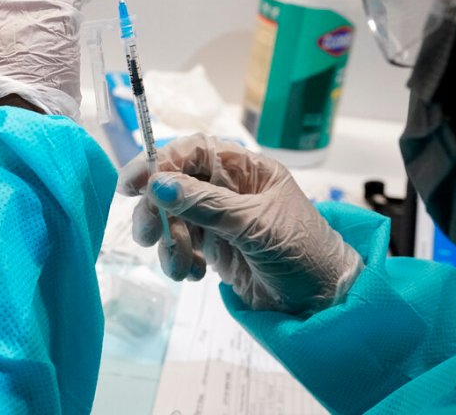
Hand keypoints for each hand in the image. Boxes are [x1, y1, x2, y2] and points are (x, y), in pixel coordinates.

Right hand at [118, 134, 363, 314]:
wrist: (322, 303)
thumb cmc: (301, 252)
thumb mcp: (255, 225)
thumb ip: (206, 204)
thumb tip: (159, 184)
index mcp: (246, 169)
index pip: (194, 152)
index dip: (160, 162)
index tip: (133, 184)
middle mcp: (230, 189)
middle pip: (175, 185)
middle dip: (157, 210)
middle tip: (148, 236)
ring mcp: (220, 219)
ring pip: (173, 218)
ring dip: (169, 243)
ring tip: (183, 269)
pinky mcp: (215, 249)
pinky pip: (182, 246)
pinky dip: (179, 260)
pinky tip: (196, 275)